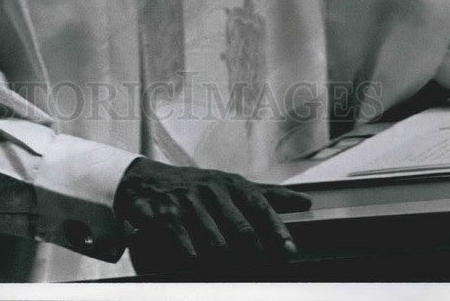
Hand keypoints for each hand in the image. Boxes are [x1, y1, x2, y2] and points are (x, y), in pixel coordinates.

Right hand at [113, 157, 310, 274]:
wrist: (144, 180)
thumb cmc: (197, 187)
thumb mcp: (230, 185)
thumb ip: (266, 195)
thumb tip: (305, 201)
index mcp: (230, 184)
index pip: (260, 205)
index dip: (276, 229)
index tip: (290, 251)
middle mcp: (210, 190)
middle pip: (241, 230)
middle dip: (255, 254)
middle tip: (260, 269)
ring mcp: (187, 202)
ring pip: (215, 242)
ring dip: (225, 262)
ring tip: (228, 269)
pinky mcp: (164, 215)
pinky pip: (185, 244)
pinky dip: (193, 257)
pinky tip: (196, 262)